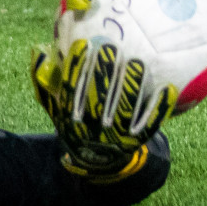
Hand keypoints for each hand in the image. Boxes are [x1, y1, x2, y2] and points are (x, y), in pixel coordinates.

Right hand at [30, 39, 176, 176]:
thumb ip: (44, 81)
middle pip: (98, 98)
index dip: (76, 67)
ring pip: (125, 110)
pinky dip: (159, 107)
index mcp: (69, 118)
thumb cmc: (73, 124)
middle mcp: (91, 128)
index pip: (70, 90)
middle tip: (112, 47)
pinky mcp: (136, 141)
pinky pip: (150, 124)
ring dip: (132, 87)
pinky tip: (168, 88)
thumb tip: (38, 51)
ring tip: (138, 63)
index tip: (82, 43)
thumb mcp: (54, 107)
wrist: (95, 162)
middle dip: (104, 72)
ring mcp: (114, 136)